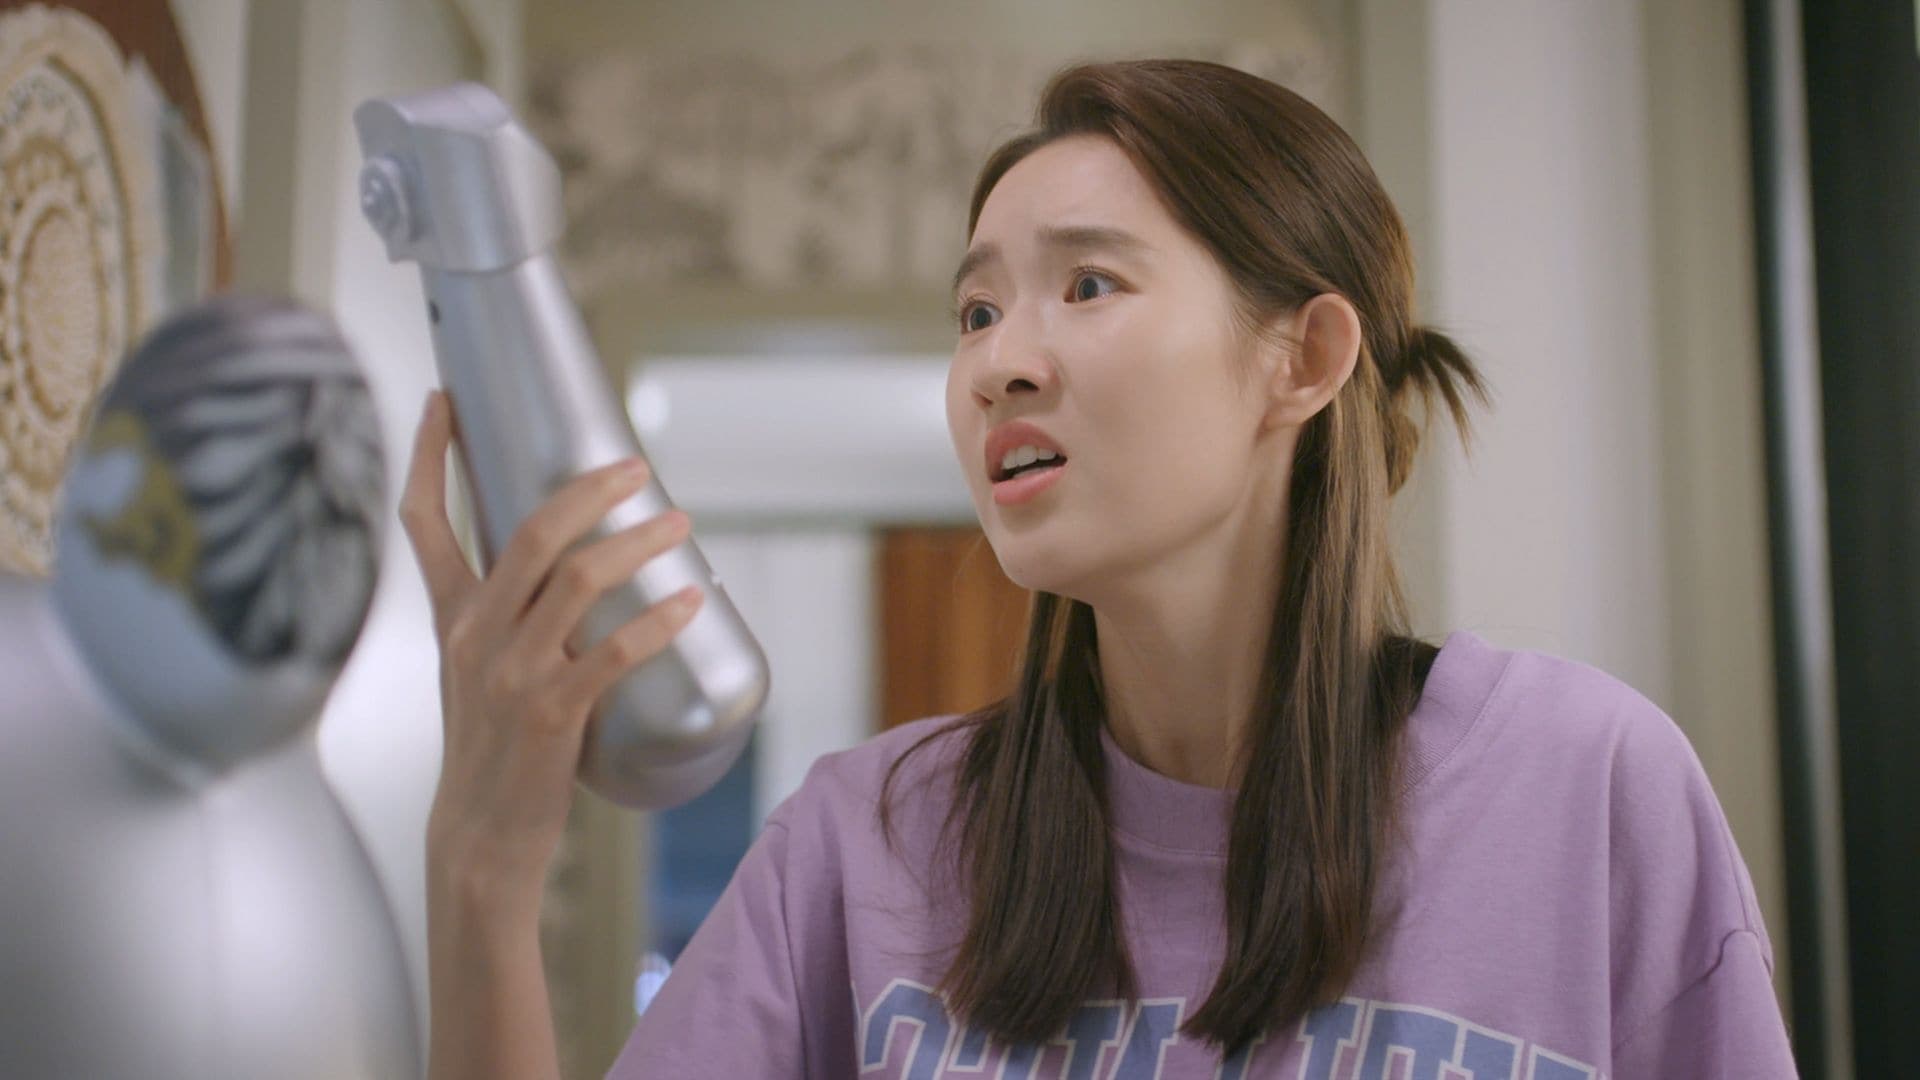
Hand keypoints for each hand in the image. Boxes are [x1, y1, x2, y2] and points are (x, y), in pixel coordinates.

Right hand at [400, 390, 702, 914]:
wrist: (478, 834)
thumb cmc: (489, 750)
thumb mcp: (478, 671)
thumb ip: (509, 619)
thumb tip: (577, 570)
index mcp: (449, 617)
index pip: (422, 520)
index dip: (426, 454)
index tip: (443, 399)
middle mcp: (473, 633)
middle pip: (530, 530)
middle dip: (586, 486)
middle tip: (634, 465)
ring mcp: (510, 671)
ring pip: (578, 579)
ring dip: (637, 543)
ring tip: (681, 525)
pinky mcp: (551, 711)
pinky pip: (612, 650)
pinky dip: (657, 620)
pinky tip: (690, 600)